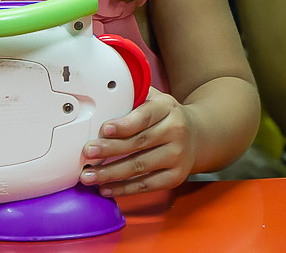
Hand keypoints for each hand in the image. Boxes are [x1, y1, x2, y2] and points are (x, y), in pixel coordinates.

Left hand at [79, 87, 197, 196]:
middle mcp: (175, 132)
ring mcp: (177, 156)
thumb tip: (101, 99)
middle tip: (88, 152)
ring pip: (140, 167)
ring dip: (111, 173)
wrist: (197, 134)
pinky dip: (124, 188)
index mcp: (166, 108)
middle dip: (110, 149)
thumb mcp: (153, 98)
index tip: (104, 129)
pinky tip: (106, 188)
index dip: (124, 124)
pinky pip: (146, 185)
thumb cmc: (164, 115)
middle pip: (138, 143)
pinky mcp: (175, 177)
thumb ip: (131, 97)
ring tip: (89, 175)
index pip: (144, 116)